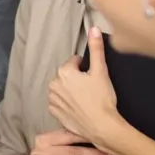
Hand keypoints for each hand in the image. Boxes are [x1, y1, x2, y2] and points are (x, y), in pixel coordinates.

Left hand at [48, 27, 120, 148]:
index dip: (86, 68)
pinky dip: (67, 103)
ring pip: (62, 88)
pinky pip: (59, 102)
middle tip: (91, 89)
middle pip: (67, 75)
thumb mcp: (101, 71)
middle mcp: (53, 85)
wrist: (101, 126)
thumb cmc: (102, 98)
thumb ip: (96, 48)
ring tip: (85, 99)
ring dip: (71, 90)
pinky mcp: (54, 113)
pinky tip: (79, 107)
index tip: (93, 78)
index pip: (75, 61)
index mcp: (63, 72)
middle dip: (77, 79)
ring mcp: (52, 100)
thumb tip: (93, 28)